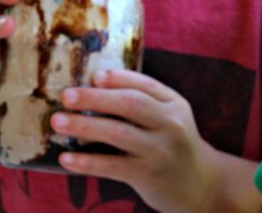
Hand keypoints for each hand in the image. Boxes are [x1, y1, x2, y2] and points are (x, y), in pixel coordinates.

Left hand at [51, 69, 223, 212]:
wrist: (203, 185)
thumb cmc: (175, 146)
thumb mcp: (172, 119)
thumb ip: (146, 103)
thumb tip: (96, 87)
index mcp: (175, 104)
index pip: (145, 84)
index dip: (118, 78)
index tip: (94, 76)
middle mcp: (170, 124)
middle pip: (130, 104)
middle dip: (95, 98)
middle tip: (67, 96)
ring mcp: (160, 150)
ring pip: (118, 133)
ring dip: (85, 125)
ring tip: (58, 122)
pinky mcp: (148, 175)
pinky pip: (111, 166)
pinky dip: (86, 161)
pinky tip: (66, 158)